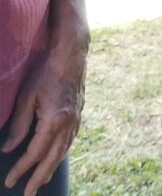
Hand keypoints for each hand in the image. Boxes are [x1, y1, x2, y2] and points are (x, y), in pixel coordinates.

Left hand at [2, 28, 87, 195]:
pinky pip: (70, 139)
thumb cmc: (46, 72)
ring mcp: (76, 118)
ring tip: (41, 181)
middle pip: (52, 158)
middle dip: (39, 178)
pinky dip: (62, 152)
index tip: (10, 181)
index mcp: (54, 120)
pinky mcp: (78, 112)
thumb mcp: (26, 97)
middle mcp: (68, 123)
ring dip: (51, 168)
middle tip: (28, 194)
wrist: (72, 53)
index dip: (21, 169)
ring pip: (63, 150)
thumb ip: (18, 125)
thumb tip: (8, 148)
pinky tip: (57, 155)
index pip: (34, 153)